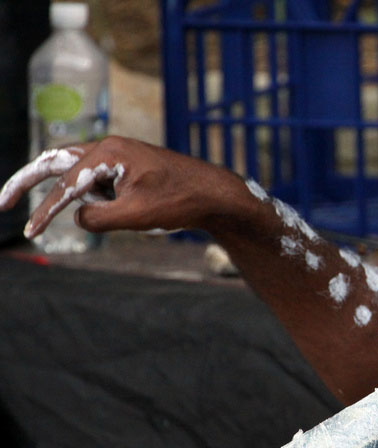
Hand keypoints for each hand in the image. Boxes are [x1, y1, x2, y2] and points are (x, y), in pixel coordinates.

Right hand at [0, 137, 243, 239]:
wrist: (216, 194)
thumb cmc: (180, 202)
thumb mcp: (135, 217)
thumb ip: (97, 218)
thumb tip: (76, 216)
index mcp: (110, 152)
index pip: (66, 185)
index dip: (45, 211)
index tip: (30, 231)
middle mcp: (111, 147)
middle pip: (56, 162)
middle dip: (28, 182)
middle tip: (3, 202)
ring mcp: (119, 155)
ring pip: (80, 173)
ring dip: (80, 196)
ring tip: (129, 209)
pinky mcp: (128, 166)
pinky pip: (101, 182)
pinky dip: (100, 197)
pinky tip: (134, 209)